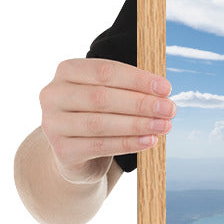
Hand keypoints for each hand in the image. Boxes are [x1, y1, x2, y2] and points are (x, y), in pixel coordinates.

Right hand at [39, 58, 175, 183]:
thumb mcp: (111, 95)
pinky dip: (128, 143)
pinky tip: (150, 141)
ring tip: (164, 126)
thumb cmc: (99, 114)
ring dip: (138, 124)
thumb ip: (131, 89)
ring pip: (100, 123)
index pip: (105, 71)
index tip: (166, 88)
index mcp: (67, 71)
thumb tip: (163, 93)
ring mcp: (53, 123)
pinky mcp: (62, 150)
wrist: (76, 153)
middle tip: (169, 109)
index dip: (138, 79)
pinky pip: (100, 146)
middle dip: (141, 103)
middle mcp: (53, 95)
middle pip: (102, 97)